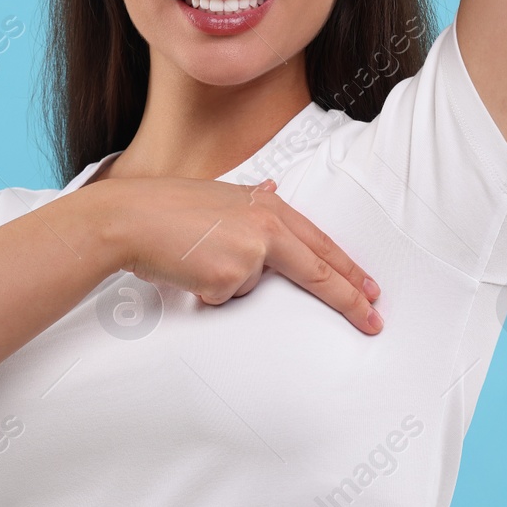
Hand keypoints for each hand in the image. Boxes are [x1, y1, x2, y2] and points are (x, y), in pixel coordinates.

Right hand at [96, 174, 382, 333]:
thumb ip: (251, 198)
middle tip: (375, 319)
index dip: (348, 268)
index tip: (370, 288)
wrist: (131, 218)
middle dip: (351, 297)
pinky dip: (207, 291)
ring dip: (228, 281)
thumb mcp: (218, 193)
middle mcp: (266, 228)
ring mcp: (250, 254)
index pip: (320, 243)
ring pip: (253, 287)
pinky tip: (188, 268)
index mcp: (267, 207)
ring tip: (196, 256)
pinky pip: (225, 298)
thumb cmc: (166, 206)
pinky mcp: (228, 279)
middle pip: (320, 270)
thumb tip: (274, 187)